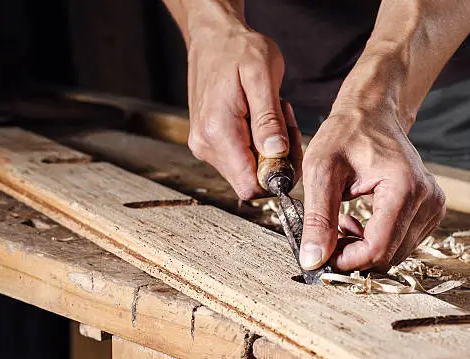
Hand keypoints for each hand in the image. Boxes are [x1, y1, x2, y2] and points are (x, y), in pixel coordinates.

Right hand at [186, 28, 301, 198]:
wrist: (212, 38)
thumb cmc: (238, 50)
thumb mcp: (262, 76)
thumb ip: (268, 119)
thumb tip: (276, 154)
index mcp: (218, 132)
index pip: (250, 185)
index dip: (278, 176)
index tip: (290, 147)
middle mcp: (205, 145)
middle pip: (250, 181)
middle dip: (277, 161)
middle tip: (286, 124)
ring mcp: (203, 145)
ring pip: (246, 171)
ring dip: (268, 151)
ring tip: (273, 114)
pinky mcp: (207, 142)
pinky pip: (238, 159)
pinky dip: (255, 145)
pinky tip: (259, 118)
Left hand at [299, 107, 445, 271]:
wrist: (369, 115)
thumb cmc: (344, 135)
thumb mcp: (320, 172)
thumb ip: (318, 219)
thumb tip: (313, 260)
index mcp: (404, 188)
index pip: (378, 249)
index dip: (346, 260)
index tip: (321, 256)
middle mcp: (427, 199)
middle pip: (388, 255)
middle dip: (352, 254)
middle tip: (326, 234)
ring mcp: (431, 206)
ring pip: (394, 253)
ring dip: (361, 247)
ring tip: (339, 221)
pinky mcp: (428, 210)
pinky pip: (400, 243)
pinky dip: (373, 240)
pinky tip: (355, 220)